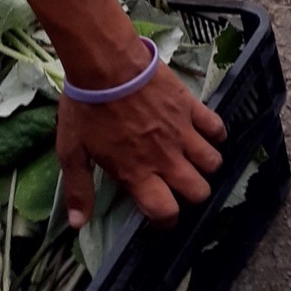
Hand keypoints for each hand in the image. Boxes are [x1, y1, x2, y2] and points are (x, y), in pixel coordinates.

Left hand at [57, 61, 226, 227]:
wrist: (109, 66)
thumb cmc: (88, 110)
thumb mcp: (72, 153)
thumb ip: (79, 190)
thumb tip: (80, 224)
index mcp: (137, 173)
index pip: (165, 211)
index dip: (166, 221)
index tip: (159, 215)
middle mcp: (166, 158)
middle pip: (198, 190)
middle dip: (192, 196)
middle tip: (179, 188)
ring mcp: (183, 131)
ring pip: (213, 162)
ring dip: (206, 167)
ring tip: (194, 162)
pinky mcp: (192, 107)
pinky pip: (217, 127)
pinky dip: (216, 135)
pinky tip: (205, 135)